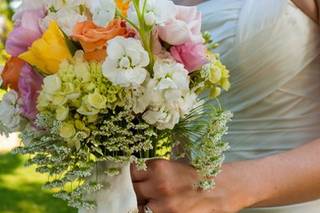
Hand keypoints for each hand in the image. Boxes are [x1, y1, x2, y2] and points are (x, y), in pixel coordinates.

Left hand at [131, 159, 259, 212]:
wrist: (224, 188)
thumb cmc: (199, 174)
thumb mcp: (175, 166)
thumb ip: (154, 170)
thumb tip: (136, 174)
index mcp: (159, 167)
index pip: (131, 172)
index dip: (131, 174)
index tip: (131, 176)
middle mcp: (159, 186)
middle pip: (132, 190)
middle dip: (135, 190)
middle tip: (141, 189)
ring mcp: (165, 206)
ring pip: (140, 207)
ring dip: (143, 203)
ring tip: (152, 200)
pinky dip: (154, 211)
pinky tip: (162, 206)